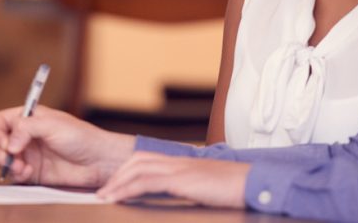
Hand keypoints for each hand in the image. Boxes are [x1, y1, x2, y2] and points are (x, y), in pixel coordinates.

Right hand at [0, 105, 133, 187]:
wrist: (97, 161)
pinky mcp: (32, 171)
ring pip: (3, 159)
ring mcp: (28, 154)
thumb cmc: (81, 137)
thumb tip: (10, 144)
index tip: (8, 143)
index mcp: (29, 118)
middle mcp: (26, 135)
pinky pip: (14, 174)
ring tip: (21, 167)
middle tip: (11, 157)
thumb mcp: (52, 124)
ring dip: (8, 164)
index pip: (0, 121)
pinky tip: (27, 173)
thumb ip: (27, 129)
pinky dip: (16, 174)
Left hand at [97, 153, 248, 208]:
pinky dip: (129, 189)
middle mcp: (178, 161)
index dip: (128, 170)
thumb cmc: (236, 189)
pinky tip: (119, 198)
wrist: (255, 182)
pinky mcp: (182, 180)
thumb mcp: (207, 188)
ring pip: (138, 169)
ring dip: (117, 183)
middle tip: (102, 191)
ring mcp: (180, 168)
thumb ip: (190, 189)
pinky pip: (148, 182)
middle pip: (138, 160)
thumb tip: (180, 197)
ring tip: (104, 197)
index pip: (147, 160)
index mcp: (183, 162)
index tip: (115, 185)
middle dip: (117, 175)